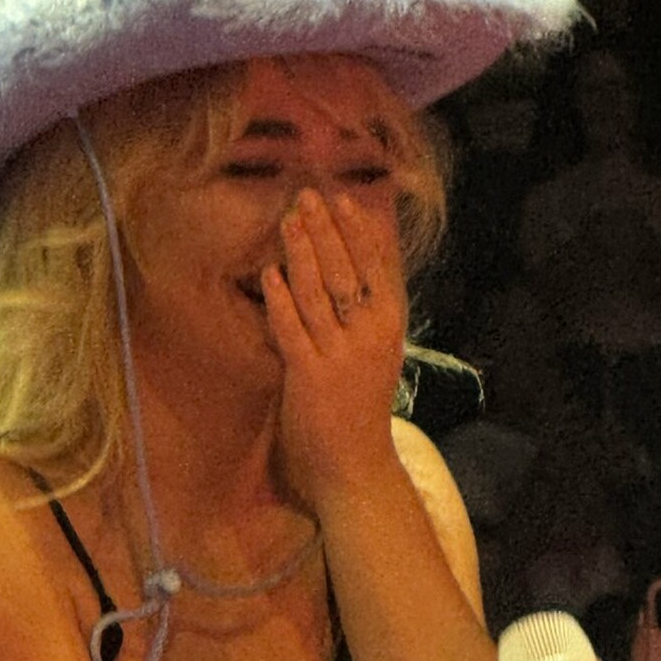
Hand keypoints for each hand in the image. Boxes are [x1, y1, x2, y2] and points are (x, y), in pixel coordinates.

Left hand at [262, 187, 405, 507]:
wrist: (358, 464)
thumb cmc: (362, 405)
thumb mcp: (377, 350)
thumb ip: (368, 312)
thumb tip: (352, 267)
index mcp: (391, 325)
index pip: (379, 267)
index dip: (360, 230)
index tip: (343, 199)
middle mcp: (372, 334)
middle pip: (348, 270)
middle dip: (326, 229)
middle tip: (307, 196)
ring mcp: (342, 354)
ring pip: (320, 292)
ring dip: (302, 252)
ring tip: (288, 220)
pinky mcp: (312, 375)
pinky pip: (293, 328)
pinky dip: (281, 297)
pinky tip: (270, 273)